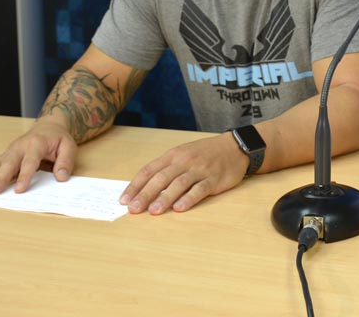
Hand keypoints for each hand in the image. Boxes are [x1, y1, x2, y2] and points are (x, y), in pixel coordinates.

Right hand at [0, 117, 78, 194]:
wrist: (48, 126)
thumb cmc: (58, 138)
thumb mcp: (69, 146)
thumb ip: (66, 161)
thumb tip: (61, 177)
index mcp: (37, 144)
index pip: (30, 161)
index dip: (24, 176)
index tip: (19, 190)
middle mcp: (20, 146)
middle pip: (8, 163)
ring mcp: (11, 150)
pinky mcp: (6, 154)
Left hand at [119, 134, 247, 214]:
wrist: (234, 147)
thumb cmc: (205, 153)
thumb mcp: (183, 154)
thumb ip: (167, 169)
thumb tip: (145, 189)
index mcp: (173, 155)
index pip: (149, 170)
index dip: (135, 186)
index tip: (124, 200)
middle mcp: (184, 161)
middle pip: (161, 178)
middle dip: (145, 194)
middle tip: (134, 209)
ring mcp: (199, 169)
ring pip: (178, 184)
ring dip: (164, 198)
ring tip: (153, 211)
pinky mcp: (213, 178)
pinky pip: (199, 189)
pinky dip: (189, 199)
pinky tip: (180, 208)